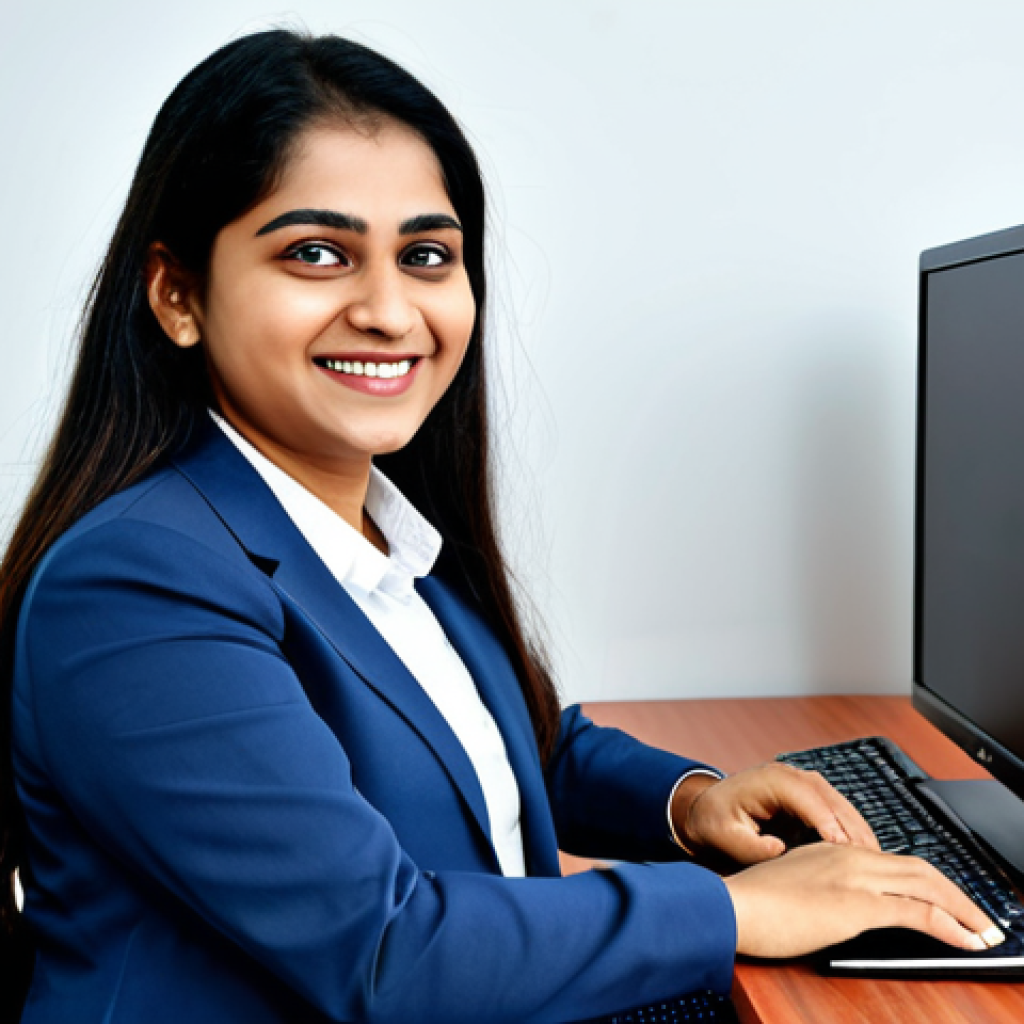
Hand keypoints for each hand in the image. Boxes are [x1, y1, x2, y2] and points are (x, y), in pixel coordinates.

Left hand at [672, 761, 878, 864]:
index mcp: (771, 779)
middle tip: (872, 861)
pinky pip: (837, 811)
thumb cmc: (716, 822)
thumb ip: (751, 847)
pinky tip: (865, 854)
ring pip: (840, 804)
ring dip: (858, 830)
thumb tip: (778, 849)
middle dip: (852, 829)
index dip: (827, 822)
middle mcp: (792, 776)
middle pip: (831, 799)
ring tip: (875, 862)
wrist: (710, 809)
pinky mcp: (811, 797)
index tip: (843, 848)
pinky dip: (852, 830)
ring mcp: (804, 784)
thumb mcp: (726, 836)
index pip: (807, 798)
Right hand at [722, 842, 1003, 956]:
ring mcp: (855, 876)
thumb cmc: (751, 904)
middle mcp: (849, 855)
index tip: (946, 902)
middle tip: (980, 917)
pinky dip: (952, 925)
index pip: (894, 861)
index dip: (928, 881)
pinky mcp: (858, 903)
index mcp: (833, 849)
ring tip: (985, 930)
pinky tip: (967, 940)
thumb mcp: (792, 888)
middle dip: (957, 894)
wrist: (731, 905)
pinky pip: (919, 911)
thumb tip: (836, 909)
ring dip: (964, 909)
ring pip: (928, 884)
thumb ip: (820, 890)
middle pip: (921, 867)